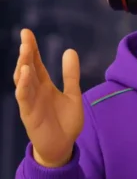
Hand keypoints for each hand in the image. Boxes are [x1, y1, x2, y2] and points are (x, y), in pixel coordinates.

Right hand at [13, 29, 83, 167]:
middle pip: (27, 68)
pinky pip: (23, 97)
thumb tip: (70, 50)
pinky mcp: (29, 114)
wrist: (63, 145)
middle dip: (26, 53)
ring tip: (25, 50)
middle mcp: (34, 91)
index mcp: (44, 85)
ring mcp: (30, 102)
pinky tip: (24, 73)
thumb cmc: (65, 121)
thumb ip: (71, 74)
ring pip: (22, 80)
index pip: (36, 63)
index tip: (27, 32)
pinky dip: (23, 85)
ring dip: (23, 65)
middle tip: (26, 37)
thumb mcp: (72, 94)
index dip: (32, 48)